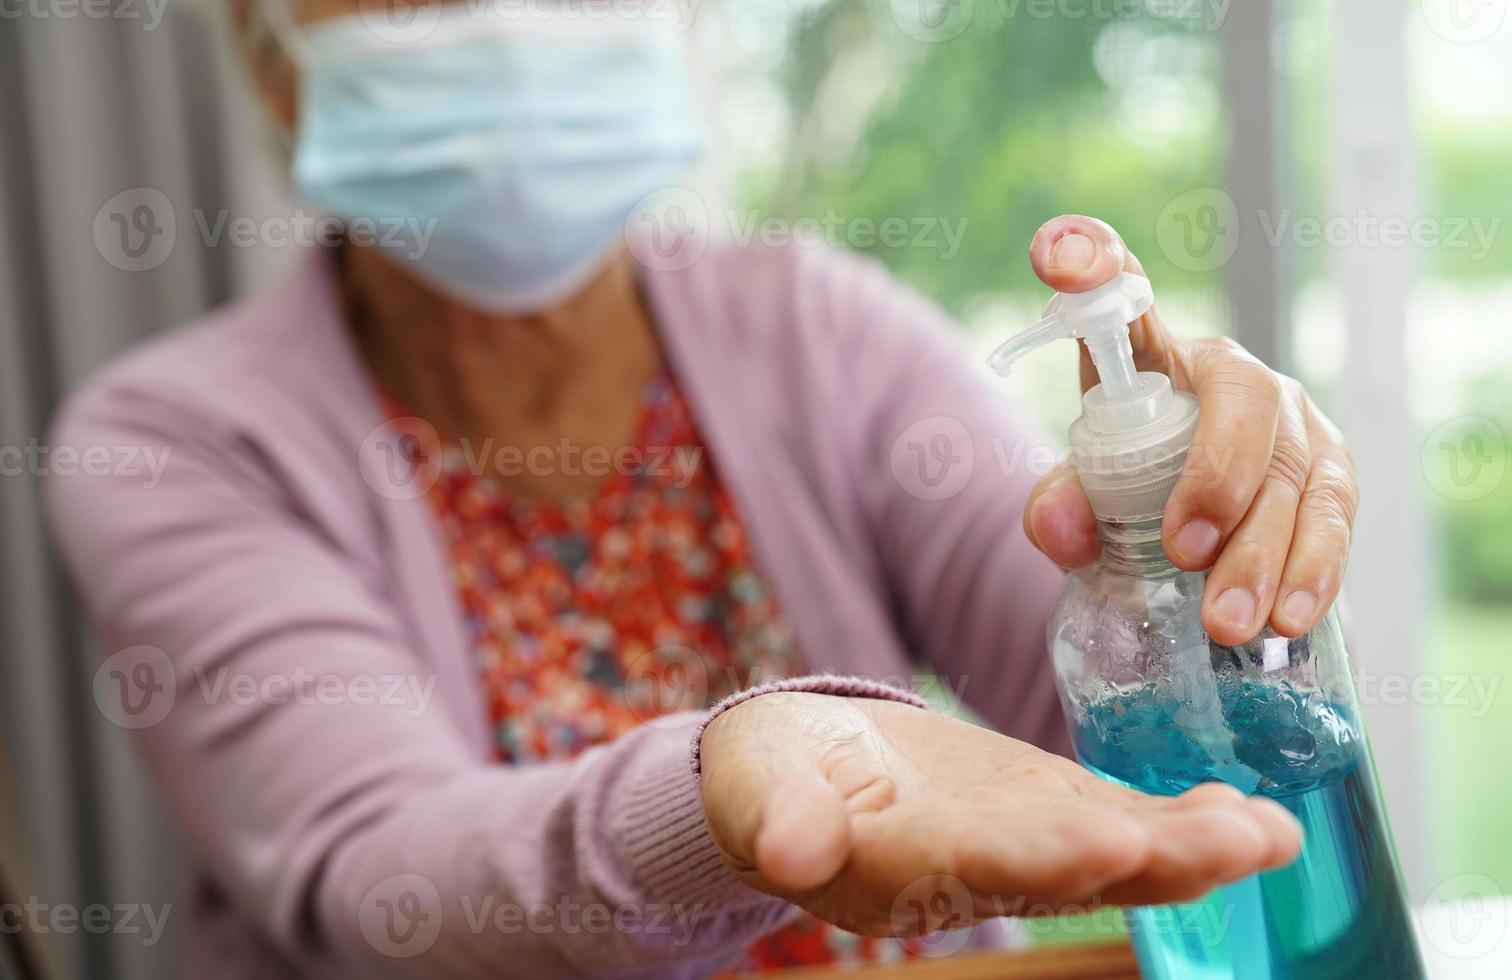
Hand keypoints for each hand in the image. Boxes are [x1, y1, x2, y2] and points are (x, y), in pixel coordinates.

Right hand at [699, 692, 1300, 934]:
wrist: (802, 771)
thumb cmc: (769, 778)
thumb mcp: (759, 790)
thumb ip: (778, 816)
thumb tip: (790, 848)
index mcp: (903, 868)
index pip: (980, 868)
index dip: (1043, 859)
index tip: (1108, 847)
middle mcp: (977, 872)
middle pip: (1075, 875)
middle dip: (1158, 859)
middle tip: (1239, 843)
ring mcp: (1020, 845)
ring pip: (1116, 855)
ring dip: (1193, 846)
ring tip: (1271, 832)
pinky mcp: (1045, 811)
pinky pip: (1122, 822)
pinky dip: (1184, 819)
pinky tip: (1252, 812)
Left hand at [1023, 214, 1358, 645]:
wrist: (1199, 520)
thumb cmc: (1135, 485)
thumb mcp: (1086, 490)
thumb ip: (1060, 504)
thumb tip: (1058, 528)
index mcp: (1160, 357)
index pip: (1123, 295)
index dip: (1092, 261)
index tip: (1057, 258)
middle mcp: (1236, 378)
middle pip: (1243, 405)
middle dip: (1219, 480)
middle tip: (1184, 552)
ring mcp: (1295, 424)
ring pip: (1296, 473)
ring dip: (1268, 551)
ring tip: (1228, 622)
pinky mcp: (1333, 477)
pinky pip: (1335, 519)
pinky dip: (1315, 570)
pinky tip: (1291, 617)